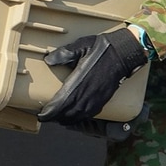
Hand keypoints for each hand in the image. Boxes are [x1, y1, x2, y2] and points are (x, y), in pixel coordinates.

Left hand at [35, 26, 150, 125]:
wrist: (124, 53)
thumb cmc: (101, 48)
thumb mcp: (81, 45)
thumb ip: (64, 53)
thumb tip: (48, 60)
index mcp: (81, 80)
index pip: (63, 101)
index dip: (51, 110)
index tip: (41, 115)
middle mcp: (89, 92)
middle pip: (70, 112)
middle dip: (56, 117)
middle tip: (44, 118)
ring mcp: (98, 97)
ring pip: (80, 115)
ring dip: (67, 119)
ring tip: (56, 119)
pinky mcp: (104, 98)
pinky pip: (90, 113)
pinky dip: (80, 118)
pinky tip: (74, 118)